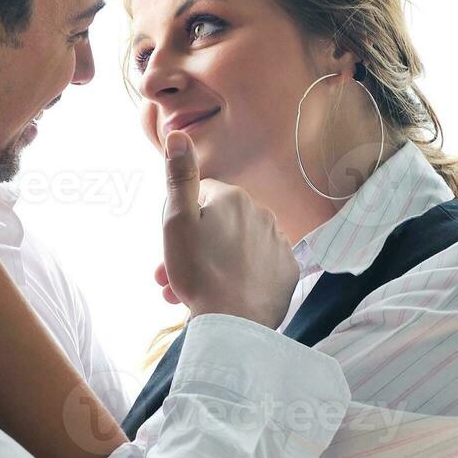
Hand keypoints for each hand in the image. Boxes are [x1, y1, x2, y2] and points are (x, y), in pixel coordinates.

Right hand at [156, 130, 298, 328]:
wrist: (234, 323)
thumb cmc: (199, 271)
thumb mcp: (177, 221)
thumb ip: (179, 176)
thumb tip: (178, 134)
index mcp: (233, 198)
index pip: (201, 197)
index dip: (181, 220)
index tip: (170, 246)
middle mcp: (262, 213)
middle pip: (219, 225)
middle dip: (193, 247)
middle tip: (169, 278)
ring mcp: (278, 243)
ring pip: (236, 247)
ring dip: (213, 264)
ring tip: (190, 293)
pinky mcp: (288, 271)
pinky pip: (259, 266)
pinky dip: (241, 276)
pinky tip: (225, 294)